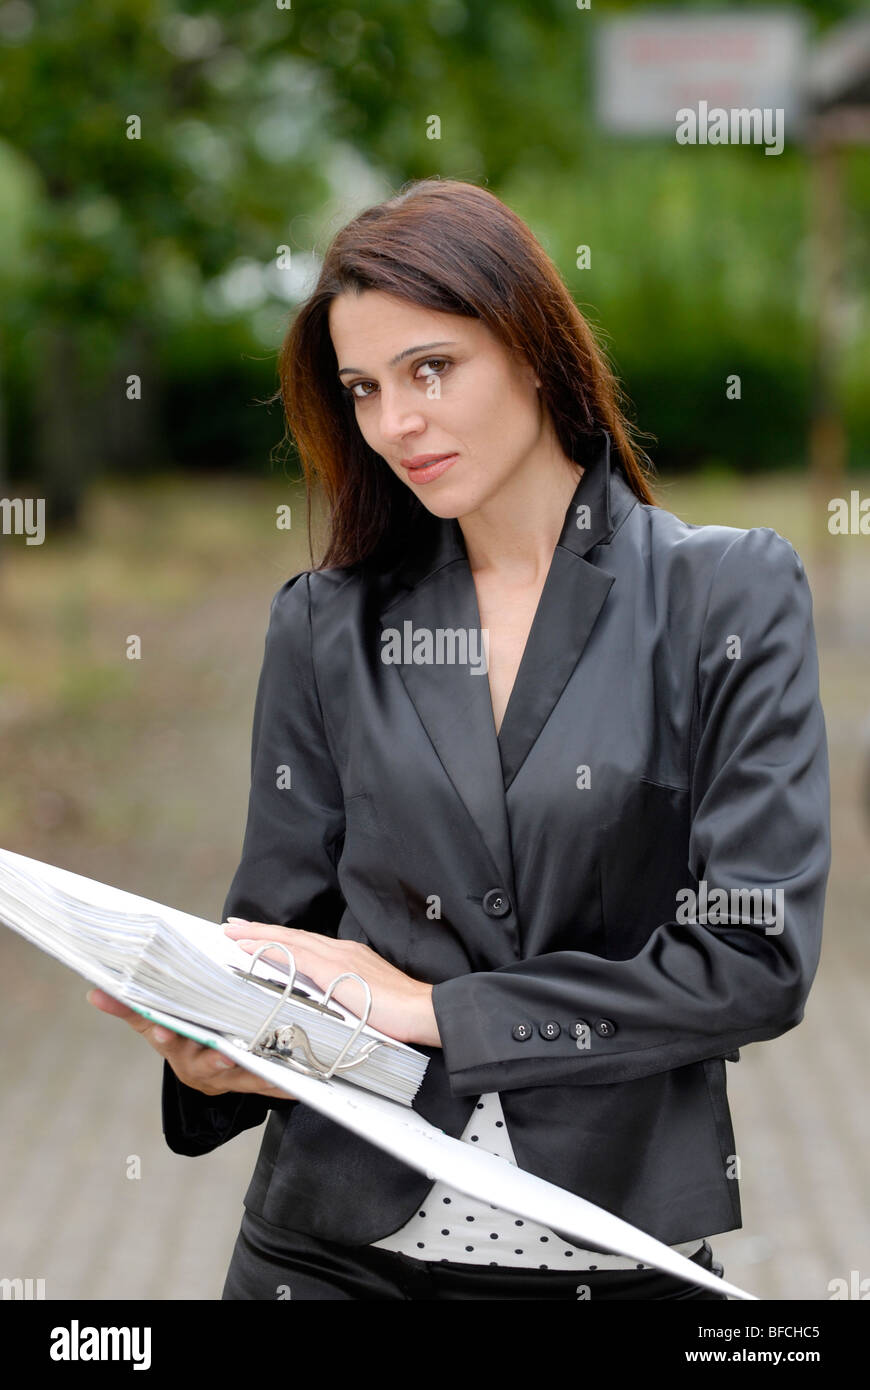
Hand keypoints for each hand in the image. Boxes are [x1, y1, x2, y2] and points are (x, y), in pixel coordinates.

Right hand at [85, 987, 295, 1100]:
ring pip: (240, 1077)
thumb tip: (94, 990)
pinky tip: (297, 1084)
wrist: (211, 1069)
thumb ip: (130, 1005)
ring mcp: (226, 1078)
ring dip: (253, 1072)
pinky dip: (282, 1085)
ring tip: (266, 1067)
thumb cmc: (183, 1036)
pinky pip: (269, 1086)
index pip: (165, 1038)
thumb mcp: (157, 1020)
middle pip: (204, 1062)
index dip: (164, 1033)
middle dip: (214, 1060)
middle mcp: (198, 1066)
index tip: (163, 1027)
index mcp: (175, 1046)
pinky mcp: (252, 1085)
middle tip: (225, 1055)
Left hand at [223, 920, 441, 1046]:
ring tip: (233, 932)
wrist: (422, 1010)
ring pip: (288, 940)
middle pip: (293, 936)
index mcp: (348, 956)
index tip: (256, 934)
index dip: (279, 938)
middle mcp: (340, 950)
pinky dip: (268, 949)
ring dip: (258, 935)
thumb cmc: (400, 1013)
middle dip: (261, 930)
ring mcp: (337, 957)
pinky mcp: (333, 970)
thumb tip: (327, 1003)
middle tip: (233, 925)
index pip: (306, 944)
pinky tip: (249, 948)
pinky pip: (293, 955)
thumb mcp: (365, 999)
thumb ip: (344, 995)